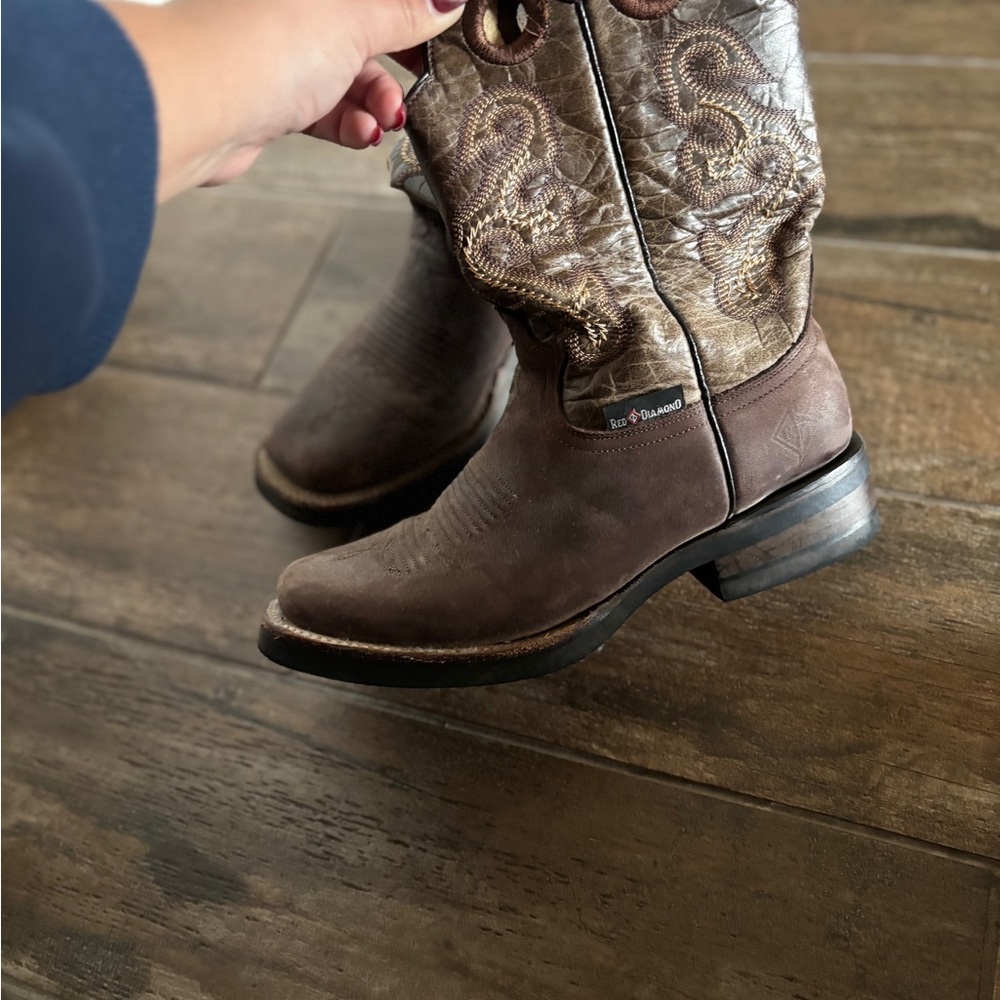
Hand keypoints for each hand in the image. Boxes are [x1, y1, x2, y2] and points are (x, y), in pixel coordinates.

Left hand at [105, 0, 465, 200]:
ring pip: (348, 75)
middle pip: (364, 30)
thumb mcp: (357, 21)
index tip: (442, 28)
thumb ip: (404, 13)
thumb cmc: (264, 44)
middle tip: (422, 81)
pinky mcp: (273, 97)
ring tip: (385, 120)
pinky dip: (349, 124)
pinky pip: (326, 110)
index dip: (412, 12)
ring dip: (376, 102)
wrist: (200, 105)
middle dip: (397, 61)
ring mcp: (282, 52)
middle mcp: (293, 6)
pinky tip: (361, 134)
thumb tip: (447, 0)